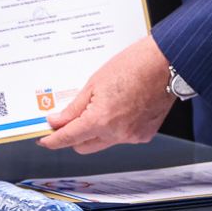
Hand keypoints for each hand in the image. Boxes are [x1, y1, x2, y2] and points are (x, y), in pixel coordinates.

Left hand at [37, 35, 175, 153]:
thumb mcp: (94, 83)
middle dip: (73, 137)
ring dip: (95, 131)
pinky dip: (115, 128)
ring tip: (99, 107)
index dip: (53, 140)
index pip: (69, 138)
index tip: (45, 139)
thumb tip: (57, 121)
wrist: (166, 64)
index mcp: (101, 120)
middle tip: (66, 120)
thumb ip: (74, 107)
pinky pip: (121, 137)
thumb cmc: (134, 65)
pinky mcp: (145, 134)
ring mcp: (132, 136)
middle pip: (84, 146)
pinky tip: (118, 109)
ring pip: (103, 142)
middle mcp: (117, 134)